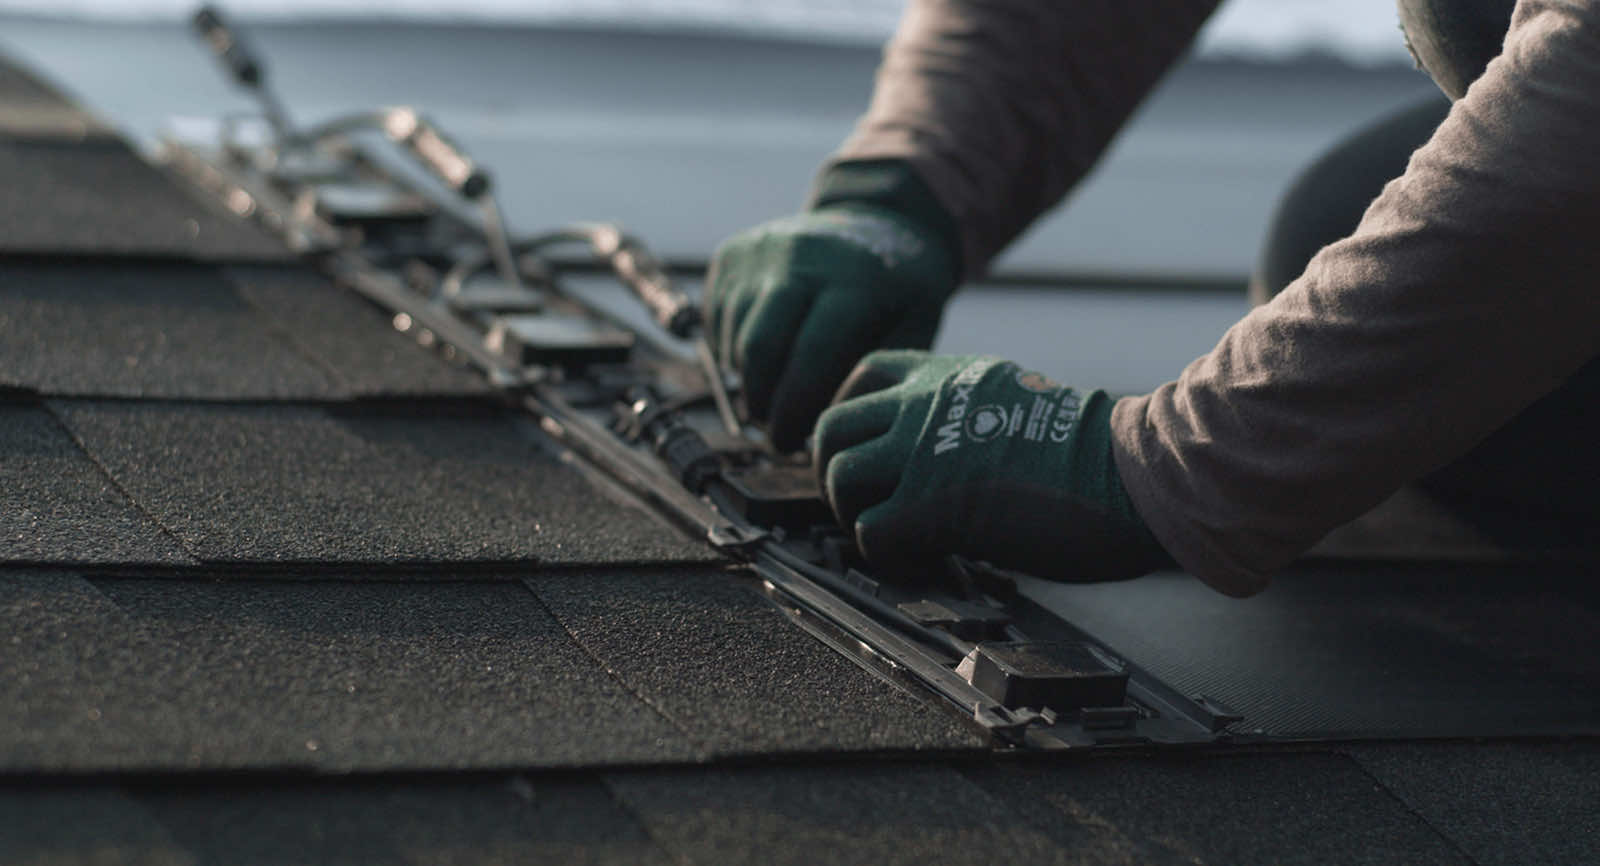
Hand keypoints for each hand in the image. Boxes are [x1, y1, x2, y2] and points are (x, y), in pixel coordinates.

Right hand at [704, 203, 956, 451]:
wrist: (875, 219)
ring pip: (734, 336)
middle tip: (775, 434)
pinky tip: (762, 362)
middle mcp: (802, 257)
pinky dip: (732, 351)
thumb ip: (874, 375)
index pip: (811, 353)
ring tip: (772, 400)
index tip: (792, 445)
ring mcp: (762, 251)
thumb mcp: (914, 326)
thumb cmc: (898, 289)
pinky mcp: (732, 254)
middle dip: (762, 403)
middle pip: (760, 346)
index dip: (795, 407)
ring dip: (748, 380)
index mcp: (854, 279)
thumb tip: (828, 425)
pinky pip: (716, 319)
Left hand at [814, 350, 1169, 581]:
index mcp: (947, 376)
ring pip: (840, 478)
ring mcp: (922, 453)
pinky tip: (923, 563)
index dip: (848, 417)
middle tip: (868, 507)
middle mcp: (924, 405)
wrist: (1130, 473)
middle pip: (831, 429)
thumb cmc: (1093, 453)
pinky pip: (869, 534)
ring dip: (857, 517)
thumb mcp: (1015, 401)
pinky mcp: (931, 506)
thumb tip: (937, 451)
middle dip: (837, 474)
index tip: (863, 450)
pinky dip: (886, 558)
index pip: (863, 374)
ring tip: (899, 538)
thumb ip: (965, 413)